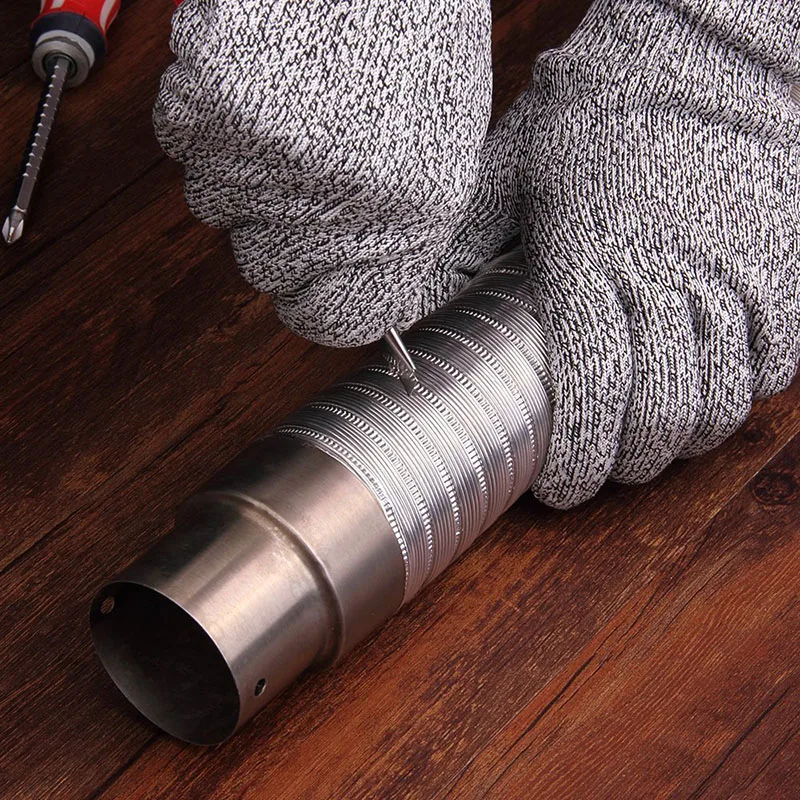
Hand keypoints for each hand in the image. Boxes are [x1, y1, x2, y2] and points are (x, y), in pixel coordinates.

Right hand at [153, 0, 491, 345]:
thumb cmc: (418, 31)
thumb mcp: (445, 149)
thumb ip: (400, 235)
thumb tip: (367, 300)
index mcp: (411, 217)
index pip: (330, 317)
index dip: (316, 299)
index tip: (312, 281)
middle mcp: (337, 201)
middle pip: (263, 267)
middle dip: (279, 227)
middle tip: (308, 165)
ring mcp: (270, 153)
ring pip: (216, 204)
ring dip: (243, 165)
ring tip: (292, 100)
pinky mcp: (213, 102)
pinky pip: (186, 142)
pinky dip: (210, 115)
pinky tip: (259, 73)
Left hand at [452, 0, 799, 507]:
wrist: (694, 60)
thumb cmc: (591, 116)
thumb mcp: (507, 171)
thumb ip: (463, 247)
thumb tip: (413, 311)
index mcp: (591, 264)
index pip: (591, 391)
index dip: (579, 459)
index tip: (560, 488)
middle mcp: (667, 279)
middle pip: (660, 414)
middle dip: (629, 465)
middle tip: (602, 473)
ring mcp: (732, 274)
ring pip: (721, 400)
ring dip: (683, 441)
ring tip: (651, 447)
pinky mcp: (780, 265)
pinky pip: (776, 360)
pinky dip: (743, 393)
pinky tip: (708, 395)